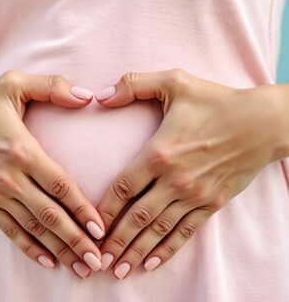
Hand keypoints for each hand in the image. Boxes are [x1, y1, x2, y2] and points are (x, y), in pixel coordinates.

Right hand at [0, 71, 106, 277]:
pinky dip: (29, 247)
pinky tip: (48, 261)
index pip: (60, 185)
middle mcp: (10, 178)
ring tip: (80, 266)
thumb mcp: (12, 85)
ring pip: (33, 228)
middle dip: (76, 239)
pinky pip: (10, 230)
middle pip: (50, 214)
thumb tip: (87, 97)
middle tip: (98, 258)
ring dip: (58, 249)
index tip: (101, 228)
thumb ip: (52, 87)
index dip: (82, 208)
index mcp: (23, 150)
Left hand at [94, 69, 288, 278]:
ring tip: (118, 269)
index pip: (122, 187)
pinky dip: (168, 249)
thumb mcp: (174, 82)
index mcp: (159, 153)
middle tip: (95, 258)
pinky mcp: (212, 203)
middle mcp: (175, 179)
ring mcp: (195, 194)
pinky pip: (186, 231)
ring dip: (136, 250)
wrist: (264, 122)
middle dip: (115, 240)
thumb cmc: (216, 100)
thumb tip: (99, 95)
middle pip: (137, 216)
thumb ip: (134, 84)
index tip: (86, 224)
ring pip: (159, 229)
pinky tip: (152, 262)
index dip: (102, 209)